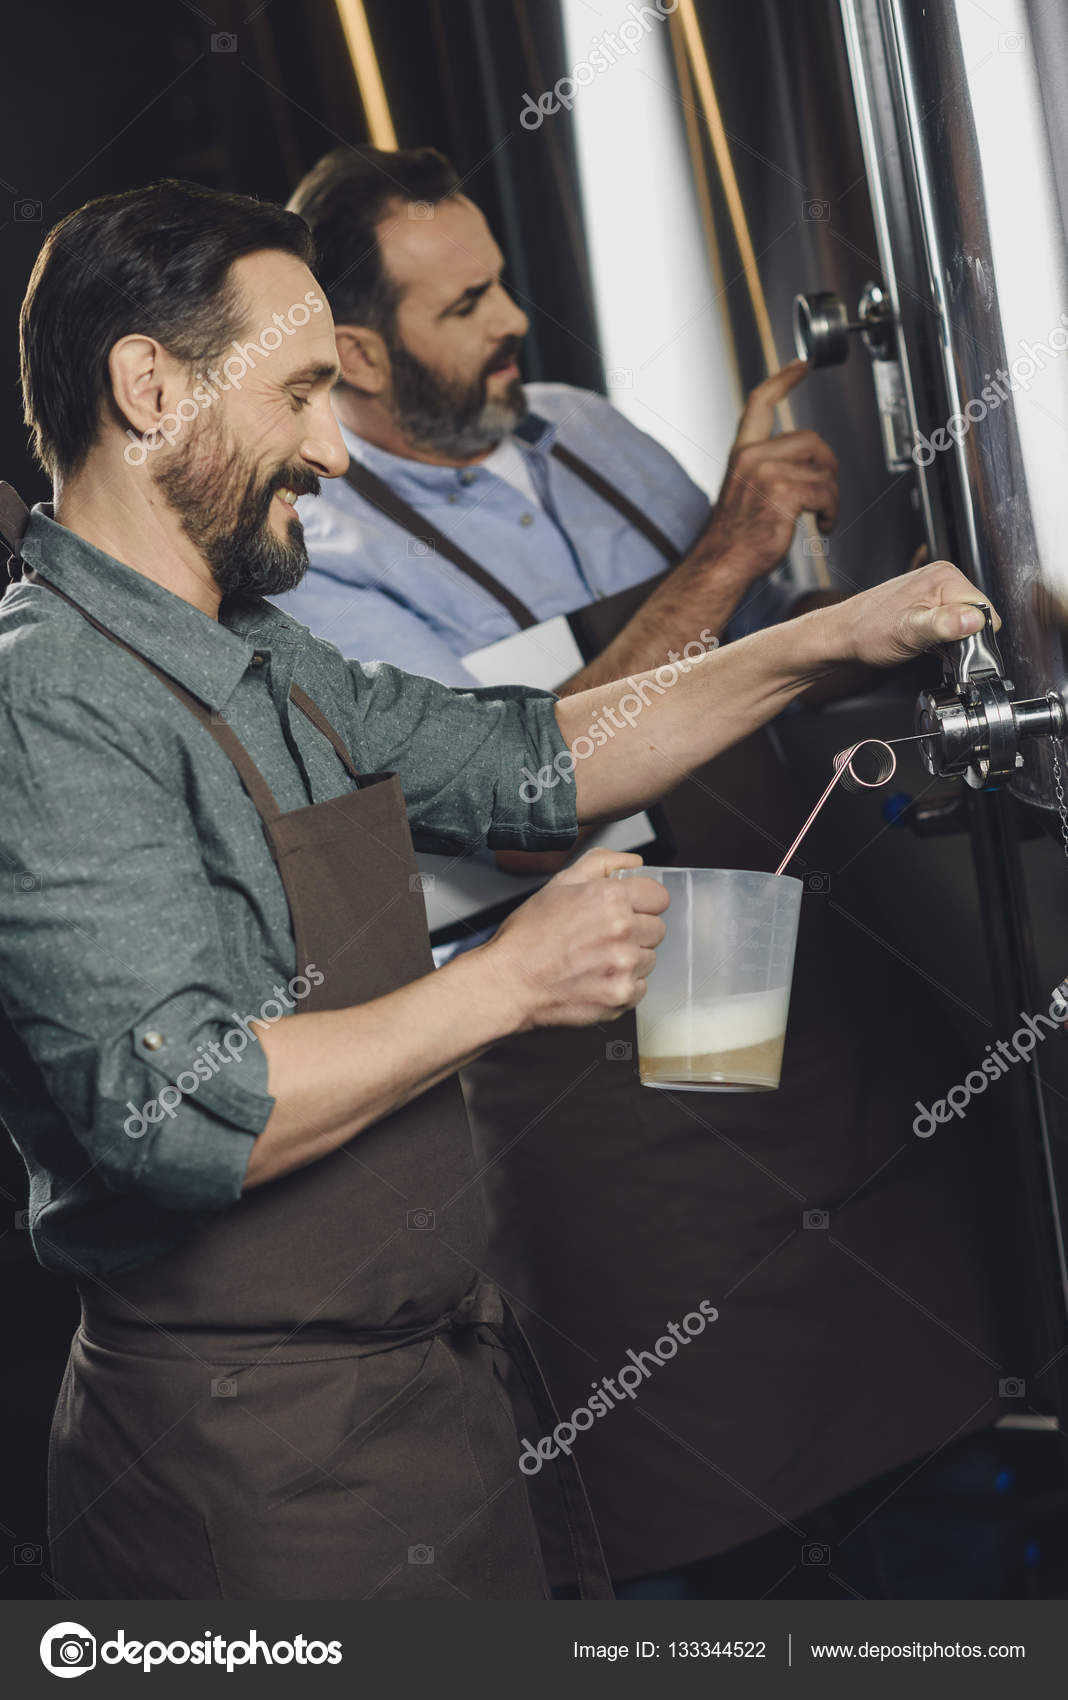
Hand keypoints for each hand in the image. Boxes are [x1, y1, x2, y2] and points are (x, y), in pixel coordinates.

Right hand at [481, 849, 668, 1030]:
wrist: (508, 982)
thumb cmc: (527, 936)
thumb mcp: (559, 885)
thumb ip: (602, 863)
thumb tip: (635, 862)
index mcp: (611, 898)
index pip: (659, 897)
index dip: (642, 903)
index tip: (628, 910)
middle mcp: (623, 931)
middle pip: (657, 929)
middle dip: (635, 931)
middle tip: (602, 938)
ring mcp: (625, 966)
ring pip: (649, 959)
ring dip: (629, 959)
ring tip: (595, 960)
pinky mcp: (622, 996)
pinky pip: (640, 988)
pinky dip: (622, 985)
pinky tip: (595, 979)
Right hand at [691, 360, 837, 585]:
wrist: (721, 564)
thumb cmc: (735, 537)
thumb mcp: (745, 490)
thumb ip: (767, 469)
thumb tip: (806, 466)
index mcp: (743, 453)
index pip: (761, 402)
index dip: (783, 380)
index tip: (801, 366)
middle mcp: (753, 457)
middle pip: (812, 440)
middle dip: (828, 466)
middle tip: (825, 492)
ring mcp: (767, 474)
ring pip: (823, 471)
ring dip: (830, 498)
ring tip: (820, 517)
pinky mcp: (782, 493)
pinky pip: (826, 493)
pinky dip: (831, 513)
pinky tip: (821, 526)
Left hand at [825, 559, 999, 666]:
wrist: (841, 636)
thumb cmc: (865, 631)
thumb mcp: (908, 632)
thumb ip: (943, 625)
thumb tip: (972, 620)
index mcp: (944, 577)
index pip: (985, 609)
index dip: (974, 635)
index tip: (953, 648)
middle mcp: (943, 579)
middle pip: (978, 616)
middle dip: (964, 639)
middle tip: (935, 647)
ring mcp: (936, 592)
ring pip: (966, 624)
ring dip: (953, 642)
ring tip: (927, 645)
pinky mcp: (930, 606)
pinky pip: (952, 626)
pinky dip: (945, 641)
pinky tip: (927, 645)